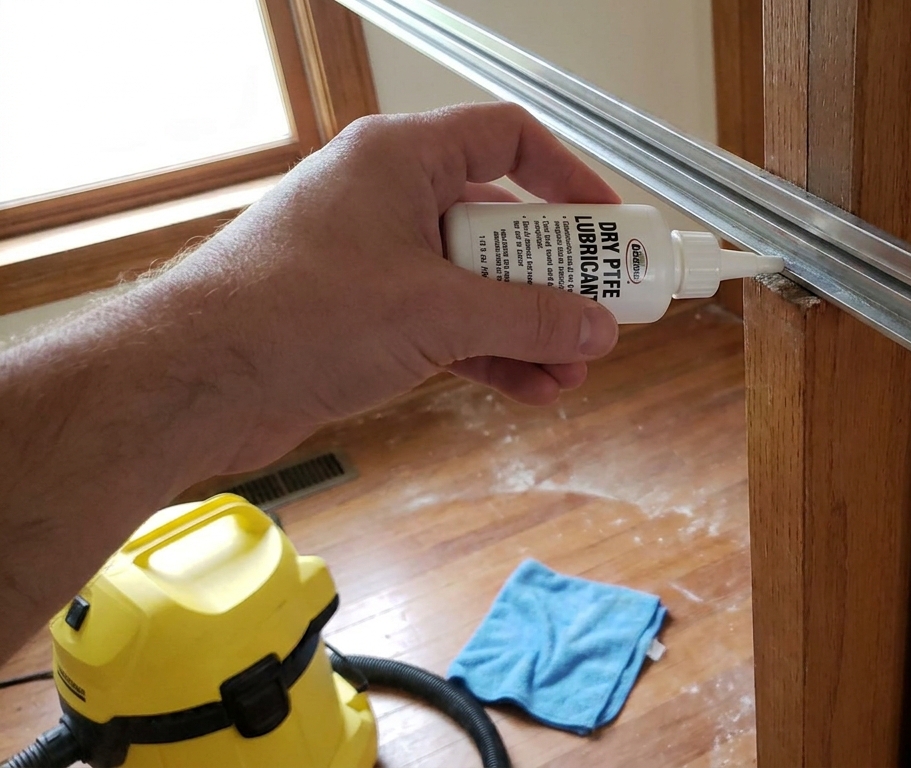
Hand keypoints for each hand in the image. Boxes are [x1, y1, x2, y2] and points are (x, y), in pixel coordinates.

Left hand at [137, 103, 621, 471]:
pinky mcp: (361, 316)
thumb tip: (597, 327)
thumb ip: (527, 318)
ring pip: (475, 282)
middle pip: (500, 222)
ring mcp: (373, 259)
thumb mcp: (436, 313)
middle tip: (601, 313)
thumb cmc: (292, 315)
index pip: (507, 140)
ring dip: (527, 327)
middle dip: (554, 278)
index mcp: (400, 158)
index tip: (607, 226)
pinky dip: (488, 352)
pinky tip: (532, 390)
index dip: (568, 178)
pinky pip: (445, 324)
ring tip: (574, 369)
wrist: (192, 383)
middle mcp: (388, 198)